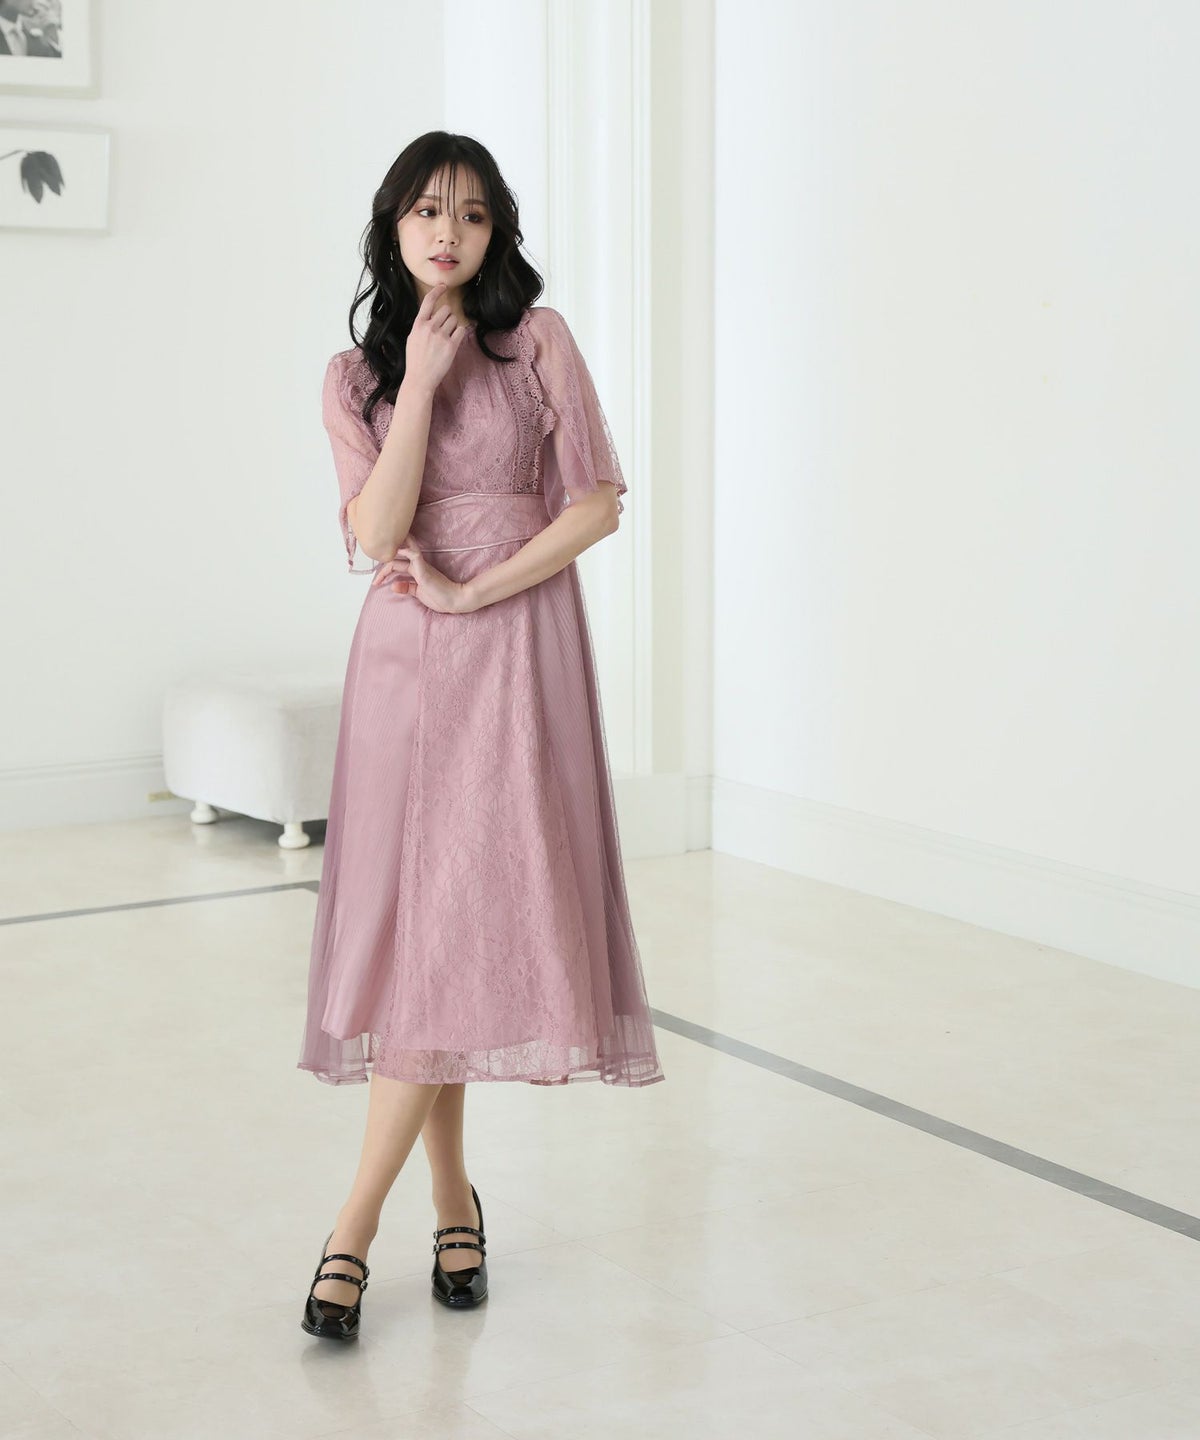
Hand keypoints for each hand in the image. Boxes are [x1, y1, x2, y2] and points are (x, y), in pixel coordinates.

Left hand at [370, 534, 475, 613]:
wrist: (455, 600)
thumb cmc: (440, 597)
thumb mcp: (419, 593)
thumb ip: (407, 588)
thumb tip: (393, 586)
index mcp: (416, 570)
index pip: (396, 565)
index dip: (384, 572)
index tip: (376, 584)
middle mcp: (417, 565)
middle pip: (396, 557)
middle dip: (382, 564)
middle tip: (374, 579)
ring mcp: (421, 566)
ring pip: (404, 550)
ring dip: (390, 553)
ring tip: (378, 559)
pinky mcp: (424, 569)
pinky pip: (413, 555)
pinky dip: (404, 551)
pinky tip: (395, 552)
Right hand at [404, 281, 472, 395]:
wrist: (420, 379)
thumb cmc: (415, 360)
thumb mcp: (412, 338)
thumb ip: (421, 325)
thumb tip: (431, 316)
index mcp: (418, 325)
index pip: (428, 301)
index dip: (437, 291)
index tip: (444, 285)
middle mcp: (429, 327)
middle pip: (446, 310)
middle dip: (447, 317)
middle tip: (444, 330)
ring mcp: (440, 336)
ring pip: (455, 319)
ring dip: (454, 326)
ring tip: (446, 338)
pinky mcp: (451, 345)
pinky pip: (461, 330)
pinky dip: (460, 334)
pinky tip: (454, 341)